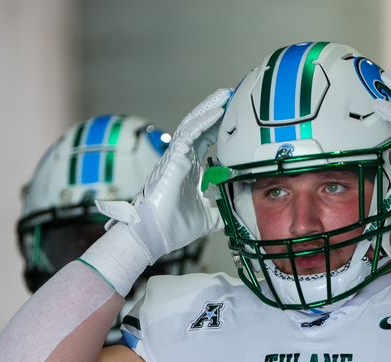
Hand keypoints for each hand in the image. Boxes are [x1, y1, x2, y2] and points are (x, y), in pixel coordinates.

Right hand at [97, 88, 231, 263]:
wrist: (153, 236)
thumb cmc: (173, 228)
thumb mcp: (208, 219)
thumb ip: (221, 212)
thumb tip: (237, 212)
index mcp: (189, 169)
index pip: (206, 141)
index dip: (219, 128)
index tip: (236, 119)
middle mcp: (182, 159)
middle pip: (199, 126)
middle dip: (215, 110)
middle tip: (232, 96)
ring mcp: (175, 157)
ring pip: (192, 125)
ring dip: (209, 108)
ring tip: (225, 94)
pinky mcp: (171, 159)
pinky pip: (188, 135)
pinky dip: (202, 122)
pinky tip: (216, 112)